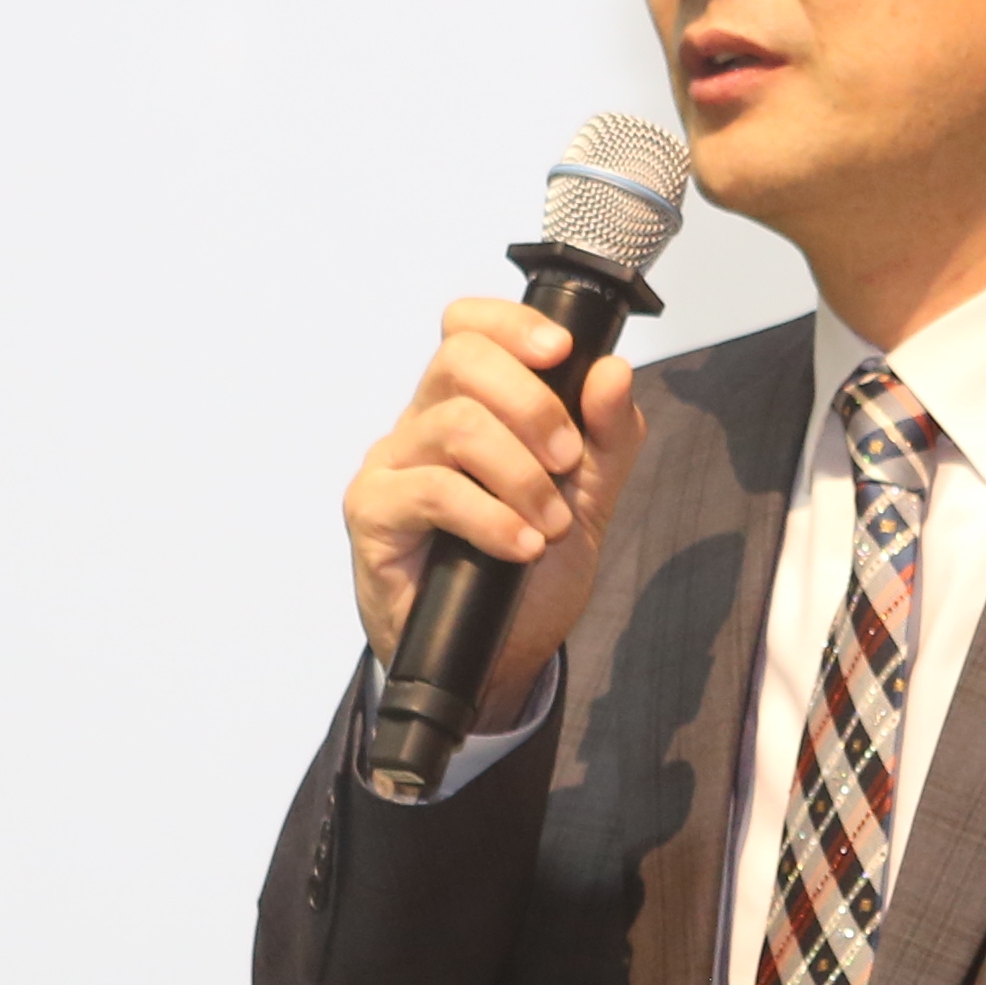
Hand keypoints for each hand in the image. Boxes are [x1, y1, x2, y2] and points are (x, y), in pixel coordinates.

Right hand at [343, 298, 644, 729]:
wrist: (494, 661)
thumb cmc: (526, 574)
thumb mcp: (590, 500)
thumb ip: (609, 436)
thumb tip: (612, 370)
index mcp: (466, 404)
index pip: (467, 327)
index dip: (510, 323)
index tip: (560, 352)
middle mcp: (421, 424)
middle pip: (461, 359)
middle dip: (532, 403)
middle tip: (569, 459)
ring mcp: (391, 466)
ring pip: (455, 425)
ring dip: (521, 475)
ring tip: (550, 523)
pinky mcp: (373, 513)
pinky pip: (433, 491)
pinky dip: (491, 517)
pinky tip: (521, 546)